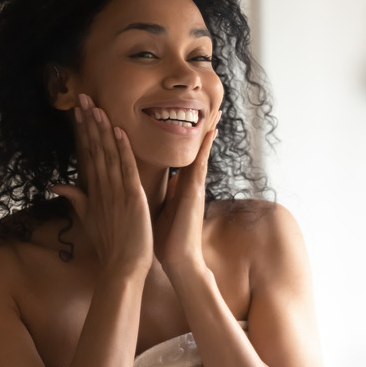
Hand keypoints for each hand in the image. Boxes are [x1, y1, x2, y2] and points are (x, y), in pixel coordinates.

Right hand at [51, 94, 152, 274]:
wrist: (122, 268)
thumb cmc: (109, 245)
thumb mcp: (88, 219)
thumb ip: (76, 198)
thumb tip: (56, 184)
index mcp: (93, 191)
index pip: (86, 155)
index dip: (82, 131)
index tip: (78, 110)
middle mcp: (101, 188)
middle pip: (93, 149)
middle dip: (88, 123)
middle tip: (82, 97)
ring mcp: (115, 192)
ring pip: (107, 155)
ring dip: (102, 130)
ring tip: (96, 107)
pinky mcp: (132, 198)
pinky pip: (126, 169)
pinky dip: (122, 150)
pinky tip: (118, 131)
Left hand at [153, 111, 220, 271]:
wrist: (177, 261)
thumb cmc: (166, 240)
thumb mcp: (158, 210)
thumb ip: (157, 194)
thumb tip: (149, 184)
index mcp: (179, 186)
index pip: (183, 155)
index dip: (186, 136)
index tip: (188, 116)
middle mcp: (189, 183)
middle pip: (196, 149)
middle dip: (203, 128)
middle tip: (213, 104)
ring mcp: (195, 187)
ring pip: (201, 152)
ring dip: (208, 132)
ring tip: (216, 110)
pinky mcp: (195, 193)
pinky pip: (201, 165)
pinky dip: (205, 148)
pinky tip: (210, 132)